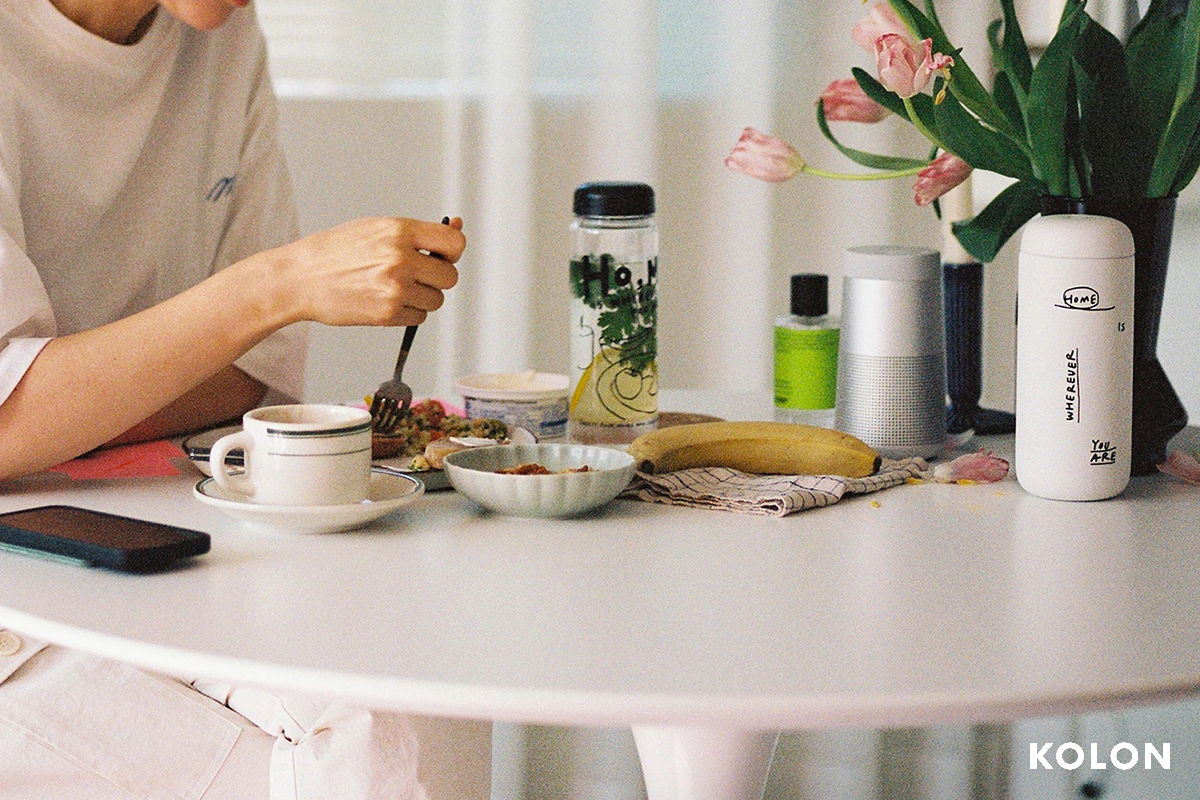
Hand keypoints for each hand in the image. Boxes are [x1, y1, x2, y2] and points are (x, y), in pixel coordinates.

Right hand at [272, 216, 464, 326]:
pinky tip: (385, 300)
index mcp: (399, 231)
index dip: (452, 252)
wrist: (300, 278)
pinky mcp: (387, 313)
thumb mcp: (376, 228)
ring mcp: (395, 288)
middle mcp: (400, 258)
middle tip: (415, 275)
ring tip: (395, 288)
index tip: (442, 255)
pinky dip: (408, 312)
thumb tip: (458, 226)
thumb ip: (418, 232)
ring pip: (436, 300)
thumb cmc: (336, 251)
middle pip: (450, 277)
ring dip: (422, 297)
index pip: (454, 243)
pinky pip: (419, 317)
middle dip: (436, 279)